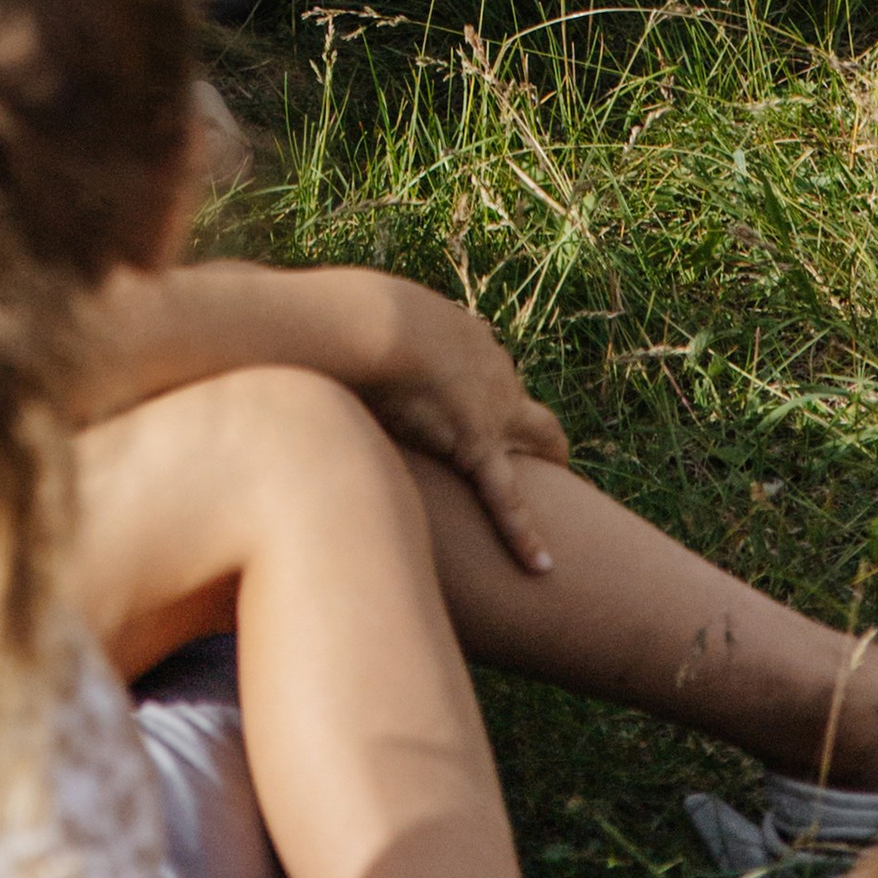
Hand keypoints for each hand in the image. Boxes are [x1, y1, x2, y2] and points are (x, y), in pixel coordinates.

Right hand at [339, 276, 569, 575]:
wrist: (367, 320)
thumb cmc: (348, 312)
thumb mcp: (357, 318)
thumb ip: (353, 337)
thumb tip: (319, 337)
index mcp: (463, 336)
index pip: (484, 371)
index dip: (483, 396)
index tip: (475, 414)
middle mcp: (489, 367)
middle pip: (524, 405)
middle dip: (537, 435)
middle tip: (547, 460)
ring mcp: (491, 404)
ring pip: (535, 436)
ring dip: (541, 463)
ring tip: (558, 501)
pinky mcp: (478, 441)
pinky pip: (507, 496)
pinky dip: (523, 531)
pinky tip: (540, 565)